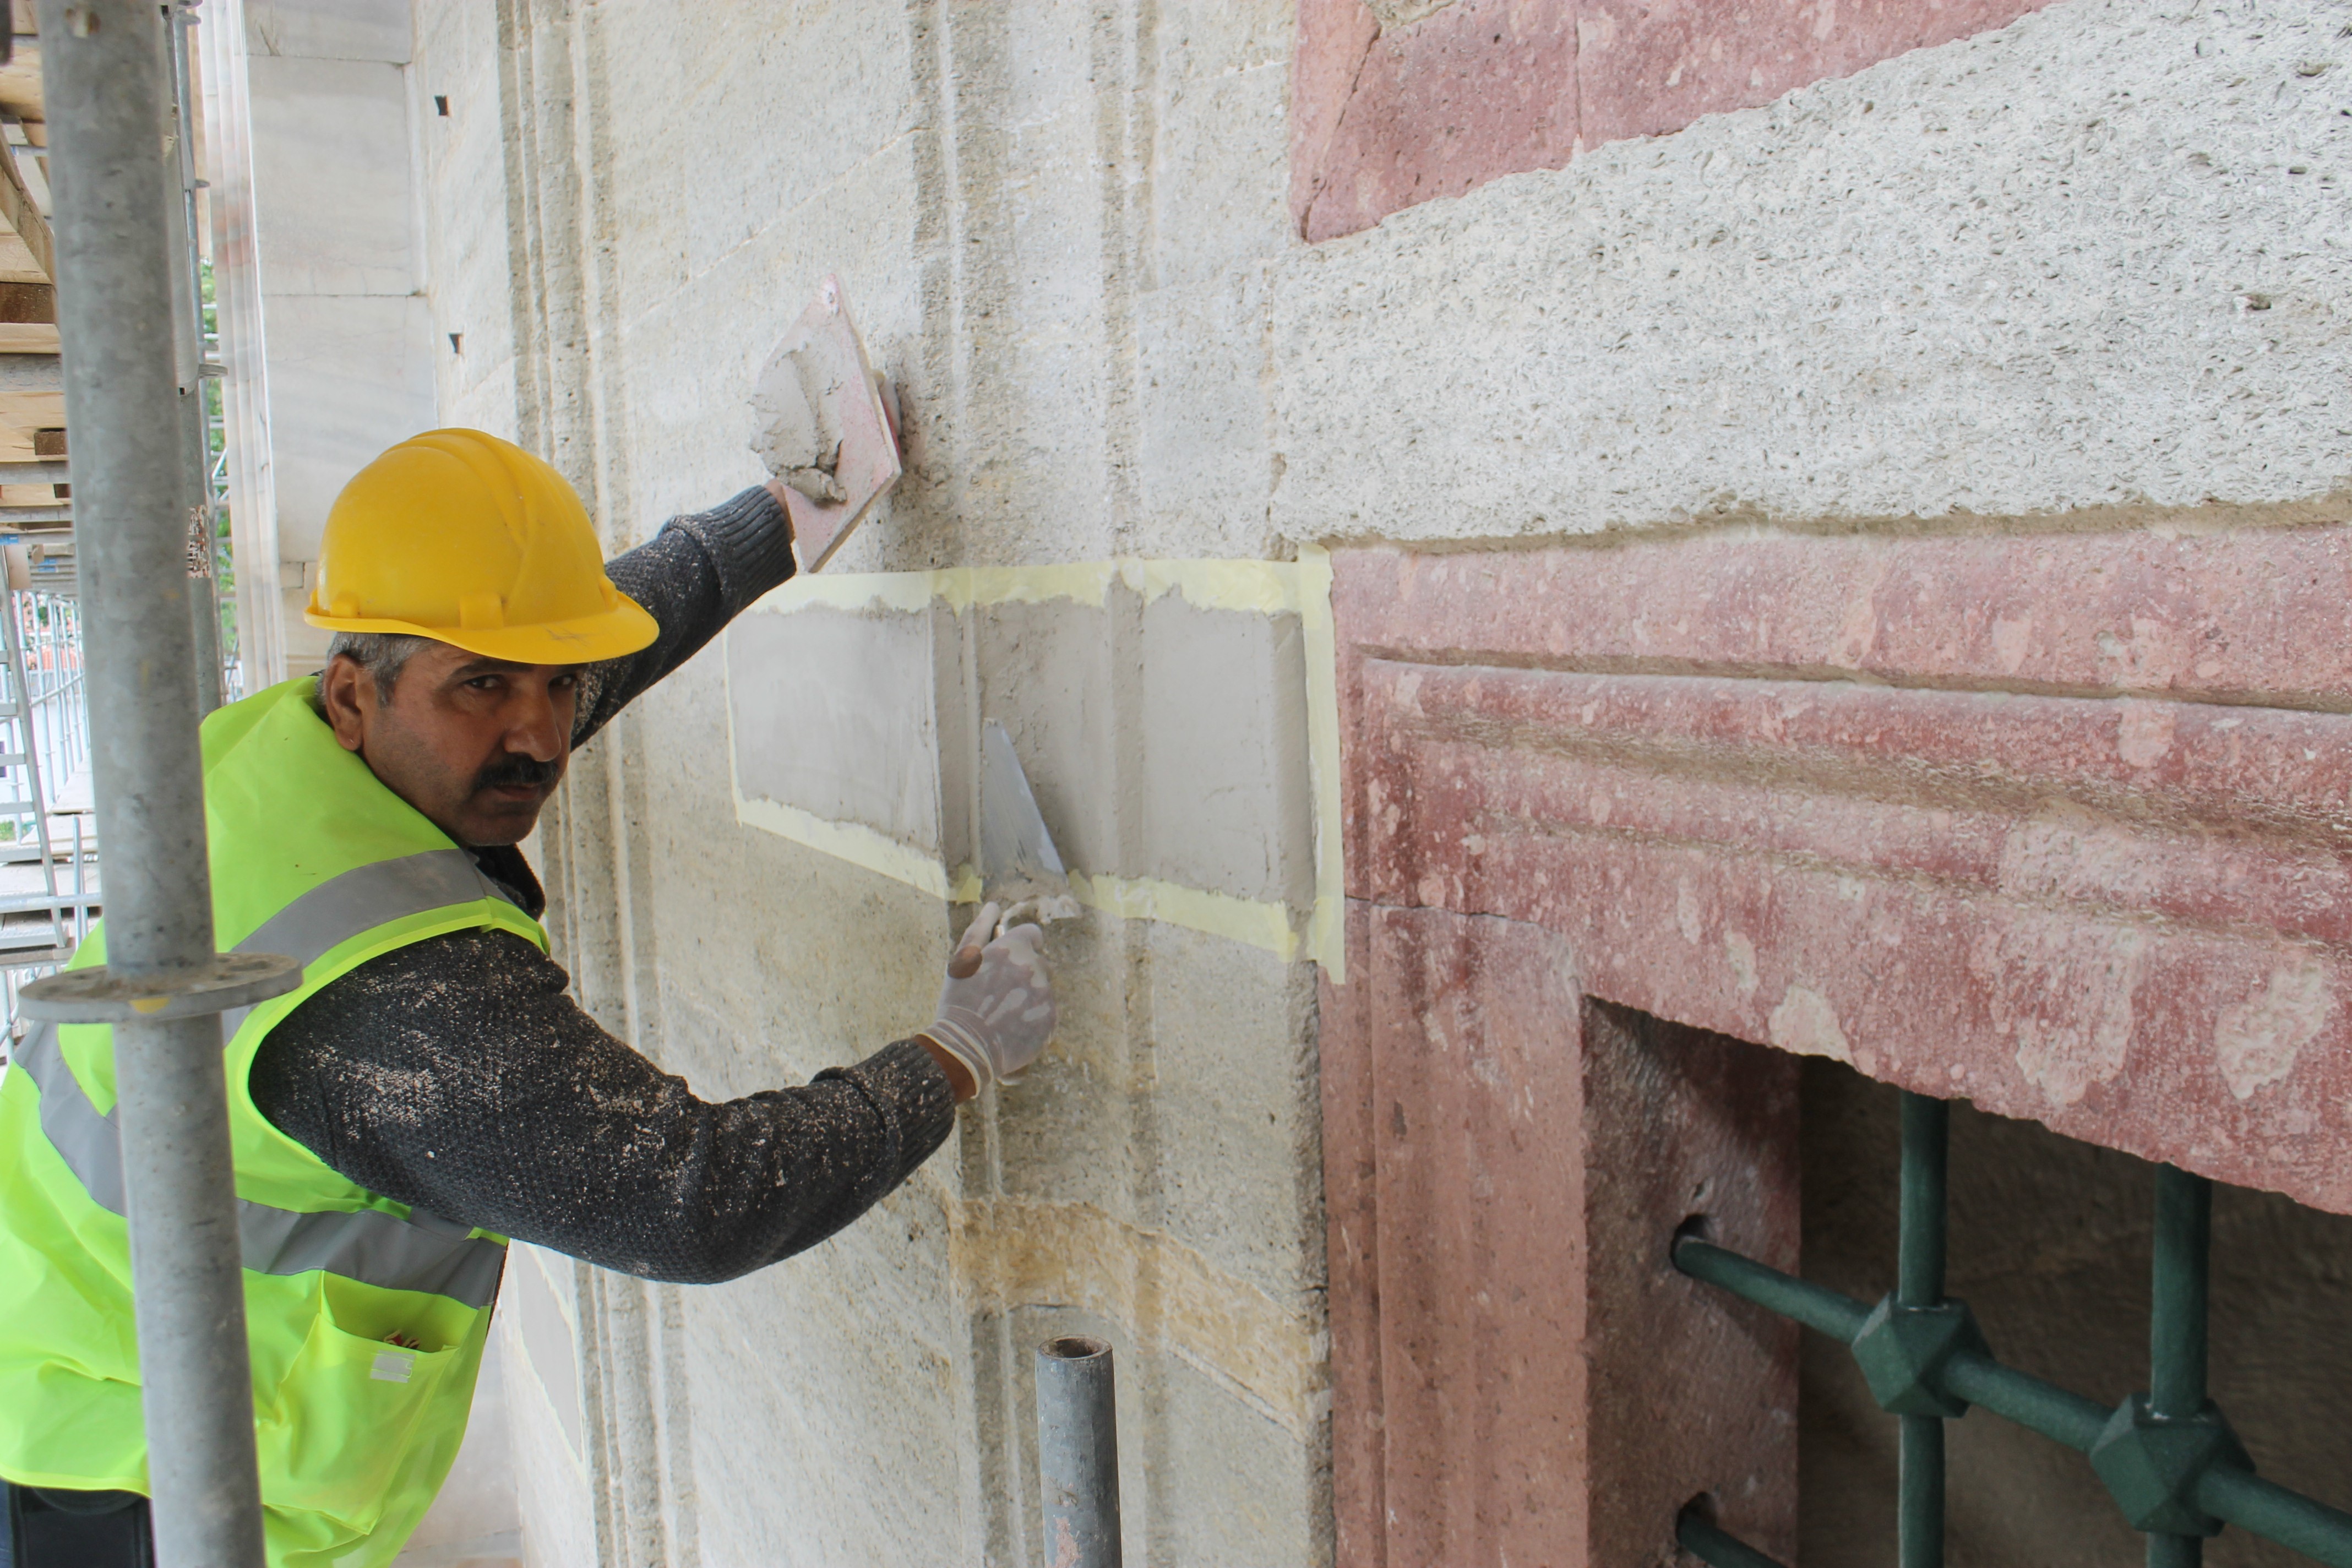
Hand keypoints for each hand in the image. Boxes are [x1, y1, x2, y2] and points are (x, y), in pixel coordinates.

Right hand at [917, 902, 1055, 1096]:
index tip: (1008, 961)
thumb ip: (981, 929)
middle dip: (1024, 974)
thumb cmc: (959, 1000)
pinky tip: (1011, 1029)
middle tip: (998, 994)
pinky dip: (1032, 1019)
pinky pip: (1046, 1013)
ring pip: (1043, 989)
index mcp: (1015, 948)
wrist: (965, 1047)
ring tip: (1002, 1015)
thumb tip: (994, 905)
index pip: (1033, 935)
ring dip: (1028, 997)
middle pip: (1040, 963)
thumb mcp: (963, 960)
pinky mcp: (1051, 1019)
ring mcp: (1046, 994)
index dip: (1021, 946)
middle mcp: (1036, 967)